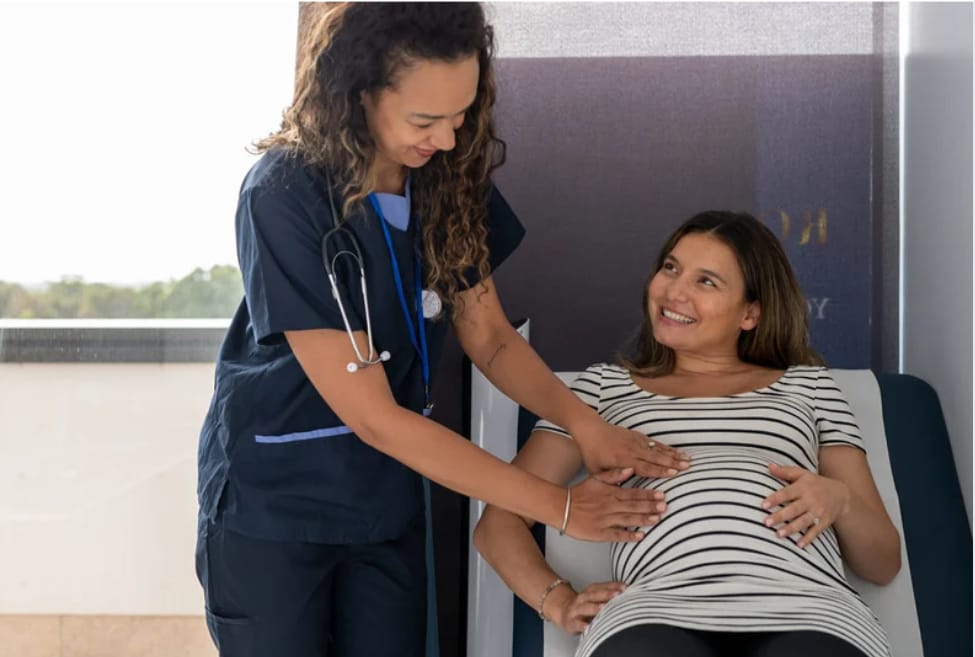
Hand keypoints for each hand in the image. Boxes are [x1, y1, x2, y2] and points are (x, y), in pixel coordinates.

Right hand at [550, 581, 625, 634]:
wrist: (563, 611)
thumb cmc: (584, 606)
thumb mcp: (594, 597)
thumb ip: (608, 595)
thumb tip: (628, 592)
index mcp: (590, 591)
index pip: (602, 586)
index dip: (613, 586)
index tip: (625, 587)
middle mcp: (583, 598)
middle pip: (594, 595)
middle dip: (605, 594)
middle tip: (617, 594)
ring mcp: (576, 610)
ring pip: (585, 607)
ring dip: (594, 607)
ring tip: (603, 608)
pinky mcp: (571, 622)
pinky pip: (577, 623)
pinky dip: (582, 625)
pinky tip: (588, 626)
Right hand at [564, 467, 666, 541]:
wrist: (560, 507)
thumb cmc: (579, 493)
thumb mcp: (595, 478)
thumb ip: (614, 475)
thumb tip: (630, 469)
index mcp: (610, 493)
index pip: (633, 493)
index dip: (648, 494)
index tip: (661, 494)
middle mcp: (610, 506)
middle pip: (633, 506)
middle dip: (650, 506)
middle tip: (665, 506)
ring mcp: (605, 520)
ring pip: (628, 519)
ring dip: (643, 519)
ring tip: (657, 519)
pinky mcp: (600, 533)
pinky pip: (617, 535)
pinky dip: (628, 536)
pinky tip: (640, 536)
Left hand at [573, 420, 689, 478]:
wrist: (590, 429)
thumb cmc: (592, 453)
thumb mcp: (596, 470)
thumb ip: (610, 479)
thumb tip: (624, 486)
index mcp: (623, 460)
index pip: (644, 467)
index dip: (659, 470)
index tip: (673, 473)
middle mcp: (632, 450)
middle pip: (656, 457)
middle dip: (673, 462)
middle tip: (687, 466)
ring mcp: (636, 441)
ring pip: (658, 449)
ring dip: (673, 454)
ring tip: (688, 459)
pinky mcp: (637, 436)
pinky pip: (655, 443)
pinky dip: (666, 447)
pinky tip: (676, 451)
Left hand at [763, 462, 850, 547]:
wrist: (842, 494)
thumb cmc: (816, 483)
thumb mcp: (802, 474)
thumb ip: (785, 471)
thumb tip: (769, 466)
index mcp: (803, 487)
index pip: (786, 493)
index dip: (775, 499)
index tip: (763, 505)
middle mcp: (811, 500)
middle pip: (794, 509)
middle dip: (780, 516)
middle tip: (766, 522)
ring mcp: (818, 512)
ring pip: (803, 522)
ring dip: (791, 529)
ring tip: (778, 534)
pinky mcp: (824, 522)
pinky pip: (815, 531)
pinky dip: (808, 539)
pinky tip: (799, 545)